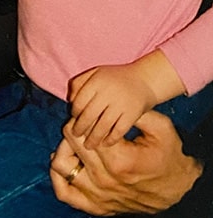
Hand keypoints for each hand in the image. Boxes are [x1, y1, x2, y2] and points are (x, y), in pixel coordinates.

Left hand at [50, 109, 202, 215]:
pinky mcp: (95, 207)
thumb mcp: (161, 128)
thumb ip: (136, 113)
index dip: (81, 118)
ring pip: (61, 167)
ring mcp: (97, 196)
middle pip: (69, 145)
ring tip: (74, 144)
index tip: (89, 115)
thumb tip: (112, 101)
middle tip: (82, 125)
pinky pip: (64, 193)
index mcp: (119, 159)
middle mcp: (104, 180)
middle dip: (73, 130)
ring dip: (63, 150)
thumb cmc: (169, 157)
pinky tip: (65, 163)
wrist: (178, 190)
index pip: (81, 132)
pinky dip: (58, 177)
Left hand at [69, 52, 184, 147]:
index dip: (75, 113)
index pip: (79, 102)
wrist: (146, 79)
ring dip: (93, 138)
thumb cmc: (116, 78)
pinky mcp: (133, 114)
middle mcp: (109, 91)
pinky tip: (105, 143)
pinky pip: (118, 130)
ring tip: (89, 144)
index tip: (74, 119)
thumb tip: (70, 100)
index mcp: (98, 80)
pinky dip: (111, 139)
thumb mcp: (96, 72)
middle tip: (77, 135)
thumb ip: (79, 82)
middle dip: (80, 128)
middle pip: (89, 115)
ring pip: (102, 126)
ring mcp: (122, 103)